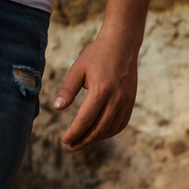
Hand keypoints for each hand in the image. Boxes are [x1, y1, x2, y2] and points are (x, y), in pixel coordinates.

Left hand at [51, 31, 137, 148]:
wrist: (121, 43)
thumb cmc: (96, 54)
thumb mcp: (78, 69)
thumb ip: (67, 90)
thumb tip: (57, 108)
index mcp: (101, 90)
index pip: (85, 120)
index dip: (74, 133)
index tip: (64, 140)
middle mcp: (116, 98)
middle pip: (99, 129)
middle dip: (83, 140)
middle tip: (71, 146)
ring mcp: (126, 100)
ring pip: (110, 129)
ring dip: (96, 138)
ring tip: (82, 141)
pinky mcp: (131, 101)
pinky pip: (121, 123)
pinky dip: (109, 132)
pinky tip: (98, 133)